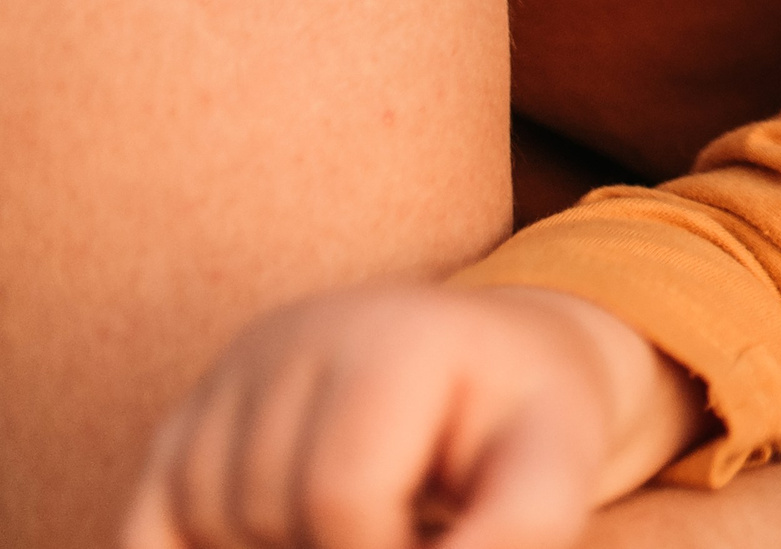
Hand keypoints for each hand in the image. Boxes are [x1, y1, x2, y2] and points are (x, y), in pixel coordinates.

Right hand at [120, 285, 701, 548]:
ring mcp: (234, 369)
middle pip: (267, 512)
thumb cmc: (525, 427)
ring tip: (364, 520)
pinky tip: (275, 536)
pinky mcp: (192, 411)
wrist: (496, 366)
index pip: (341, 496)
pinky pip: (150, 522)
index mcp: (392, 337)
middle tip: (407, 518)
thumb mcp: (551, 475)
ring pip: (203, 519)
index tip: (437, 530)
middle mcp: (296, 333)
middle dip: (332, 546)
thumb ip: (515, 533)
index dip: (390, 547)